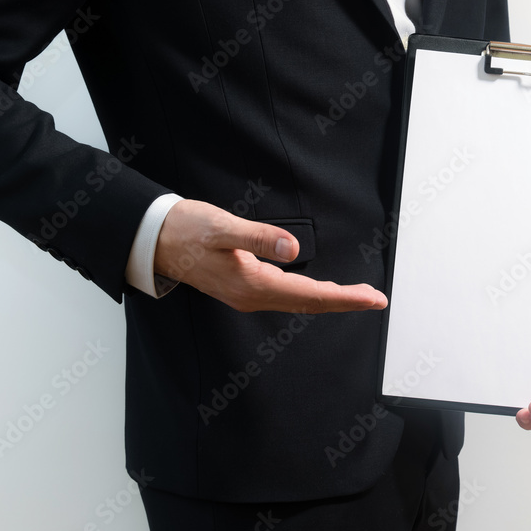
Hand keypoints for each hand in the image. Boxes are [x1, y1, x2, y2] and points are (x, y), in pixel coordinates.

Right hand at [153, 199, 387, 312]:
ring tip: (356, 294)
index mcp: (253, 284)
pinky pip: (285, 295)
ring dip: (328, 299)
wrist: (154, 240)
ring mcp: (247, 294)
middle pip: (309, 303)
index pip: (310, 294)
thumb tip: (293, 249)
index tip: (373, 298)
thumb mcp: (222, 228)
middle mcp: (253, 296)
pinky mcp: (242, 285)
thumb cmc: (187, 230)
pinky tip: (317, 288)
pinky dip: (309, 293)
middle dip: (344, 301)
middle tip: (375, 298)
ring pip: (298, 300)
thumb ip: (257, 237)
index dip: (345, 298)